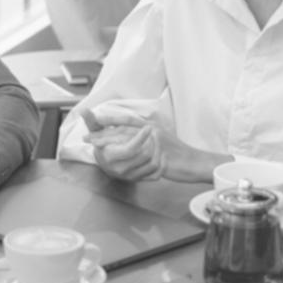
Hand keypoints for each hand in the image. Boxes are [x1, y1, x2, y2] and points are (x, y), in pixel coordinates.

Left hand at [87, 122, 216, 182]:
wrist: (196, 162)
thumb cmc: (179, 156)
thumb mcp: (162, 142)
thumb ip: (147, 139)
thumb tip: (132, 140)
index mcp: (152, 127)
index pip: (127, 120)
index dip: (110, 120)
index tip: (94, 120)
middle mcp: (152, 131)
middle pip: (123, 129)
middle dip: (103, 132)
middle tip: (87, 135)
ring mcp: (156, 142)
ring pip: (127, 139)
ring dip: (109, 142)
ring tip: (93, 145)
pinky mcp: (159, 154)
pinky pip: (139, 154)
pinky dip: (123, 155)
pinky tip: (113, 157)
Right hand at [88, 122, 162, 180]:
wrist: (106, 164)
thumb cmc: (102, 145)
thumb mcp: (96, 133)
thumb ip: (92, 122)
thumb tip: (83, 110)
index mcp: (110, 157)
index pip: (130, 148)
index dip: (141, 137)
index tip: (148, 127)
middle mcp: (120, 170)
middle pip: (145, 155)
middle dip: (153, 142)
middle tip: (154, 131)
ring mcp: (131, 176)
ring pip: (153, 164)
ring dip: (158, 150)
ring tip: (158, 140)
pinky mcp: (139, 180)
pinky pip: (157, 174)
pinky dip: (161, 163)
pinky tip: (160, 152)